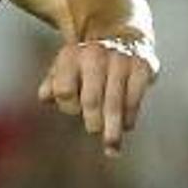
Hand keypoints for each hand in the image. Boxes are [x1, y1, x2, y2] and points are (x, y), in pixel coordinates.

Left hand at [37, 32, 154, 156]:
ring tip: (112, 148)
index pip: (64, 92)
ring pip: (113, 104)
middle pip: (90, 101)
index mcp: (72, 55)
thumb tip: (45, 96)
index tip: (75, 108)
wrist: (125, 39)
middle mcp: (95, 54)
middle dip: (92, 121)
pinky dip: (129, 118)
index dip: (68, 106)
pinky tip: (126, 126)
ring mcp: (120, 59)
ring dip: (112, 130)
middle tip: (94, 128)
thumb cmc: (89, 65)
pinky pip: (134, 101)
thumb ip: (52, 84)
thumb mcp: (66, 69)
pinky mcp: (143, 67)